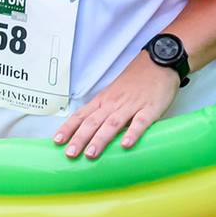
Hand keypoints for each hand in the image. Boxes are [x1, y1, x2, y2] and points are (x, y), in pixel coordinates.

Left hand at [52, 53, 180, 158]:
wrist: (158, 62)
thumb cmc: (136, 81)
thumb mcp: (114, 93)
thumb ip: (104, 111)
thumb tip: (91, 132)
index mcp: (104, 100)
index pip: (81, 115)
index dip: (69, 128)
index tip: (57, 141)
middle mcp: (114, 103)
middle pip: (93, 122)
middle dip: (80, 138)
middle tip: (70, 154)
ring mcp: (131, 106)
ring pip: (112, 124)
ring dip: (100, 139)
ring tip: (90, 154)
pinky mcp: (150, 109)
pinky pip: (140, 122)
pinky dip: (132, 133)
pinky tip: (125, 145)